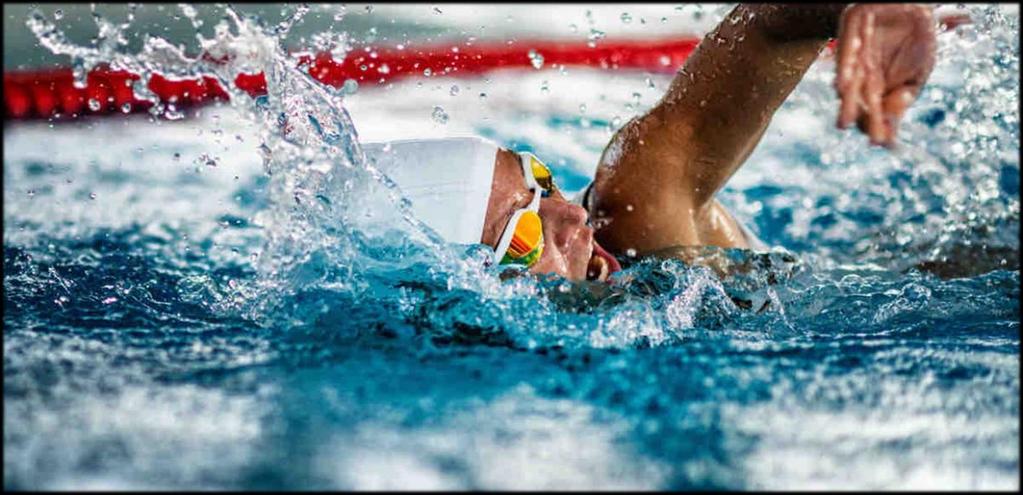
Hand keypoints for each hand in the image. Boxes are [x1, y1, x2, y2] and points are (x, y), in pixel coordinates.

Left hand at [834, 4, 936, 146]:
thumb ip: (906, 93)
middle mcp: (864, 77)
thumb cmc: (917, 38)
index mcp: (880, 87)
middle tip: (870, 138)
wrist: (912, 5)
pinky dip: (845, 70)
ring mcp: (855, 58)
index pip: (877, 112)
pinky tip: (843, 87)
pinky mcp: (848, 36)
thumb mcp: (920, 70)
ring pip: (848, 85)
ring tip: (845, 123)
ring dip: (847, 104)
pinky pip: (846, 55)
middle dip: (866, 121)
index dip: (880, 127)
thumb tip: (892, 116)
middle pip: (861, 103)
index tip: (886, 143)